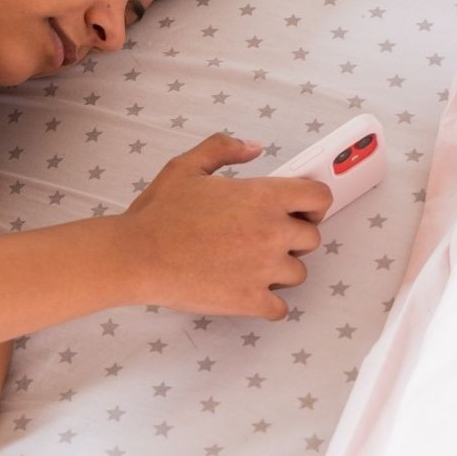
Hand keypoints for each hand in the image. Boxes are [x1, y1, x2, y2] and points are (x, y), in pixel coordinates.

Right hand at [121, 133, 331, 320]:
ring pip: (298, 274)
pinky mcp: (251, 301)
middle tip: (264, 237)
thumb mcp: (186, 166)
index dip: (313, 202)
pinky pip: (280, 307)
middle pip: (312, 238)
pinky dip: (267, 301)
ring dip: (280, 270)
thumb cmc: (159, 212)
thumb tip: (253, 147)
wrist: (136, 256)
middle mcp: (272, 233)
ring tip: (249, 264)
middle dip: (293, 237)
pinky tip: (247, 290)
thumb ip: (223, 149)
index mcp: (263, 197)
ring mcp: (264, 270)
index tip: (299, 209)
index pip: (319, 197)